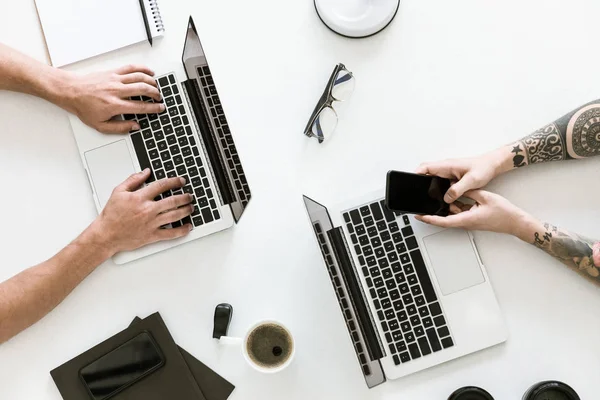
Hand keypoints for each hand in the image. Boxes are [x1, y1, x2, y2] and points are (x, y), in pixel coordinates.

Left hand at [57, 65, 164, 133]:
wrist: (71, 91)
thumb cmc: (83, 107)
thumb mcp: (100, 125)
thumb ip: (120, 128)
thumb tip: (135, 126)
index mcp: (115, 105)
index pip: (140, 106)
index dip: (153, 108)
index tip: (160, 108)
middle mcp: (116, 91)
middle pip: (143, 89)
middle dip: (155, 94)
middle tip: (159, 98)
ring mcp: (115, 79)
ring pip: (139, 77)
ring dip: (151, 81)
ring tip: (156, 86)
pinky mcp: (112, 72)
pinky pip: (131, 68)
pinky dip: (142, 68)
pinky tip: (149, 72)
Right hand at [91, 169, 193, 254]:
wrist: (106, 234)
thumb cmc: (111, 215)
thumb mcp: (118, 192)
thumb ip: (133, 180)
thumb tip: (146, 172)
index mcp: (140, 198)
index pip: (162, 186)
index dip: (174, 182)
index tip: (181, 181)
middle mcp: (148, 210)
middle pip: (172, 201)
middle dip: (184, 197)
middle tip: (189, 195)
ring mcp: (151, 223)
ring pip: (174, 215)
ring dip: (186, 210)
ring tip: (191, 207)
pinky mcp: (152, 235)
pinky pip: (171, 233)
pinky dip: (182, 230)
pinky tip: (188, 226)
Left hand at [415, 190, 530, 236]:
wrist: (515, 222)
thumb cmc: (504, 213)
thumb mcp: (485, 197)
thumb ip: (469, 192)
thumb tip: (458, 189)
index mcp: (467, 219)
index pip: (443, 221)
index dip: (430, 219)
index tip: (419, 216)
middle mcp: (465, 222)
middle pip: (444, 219)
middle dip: (431, 214)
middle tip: (419, 209)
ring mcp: (469, 221)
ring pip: (452, 215)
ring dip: (445, 208)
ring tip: (435, 199)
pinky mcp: (472, 219)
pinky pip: (459, 213)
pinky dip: (454, 207)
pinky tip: (454, 198)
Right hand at [416, 148, 509, 202]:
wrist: (492, 165)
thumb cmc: (483, 168)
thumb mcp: (471, 180)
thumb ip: (458, 189)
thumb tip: (446, 198)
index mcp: (447, 165)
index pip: (425, 167)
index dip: (416, 173)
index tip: (411, 180)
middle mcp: (446, 168)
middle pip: (426, 174)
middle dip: (421, 183)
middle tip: (419, 193)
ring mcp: (448, 172)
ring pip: (433, 180)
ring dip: (431, 188)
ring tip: (431, 197)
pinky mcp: (452, 177)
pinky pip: (441, 183)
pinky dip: (440, 190)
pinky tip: (444, 198)